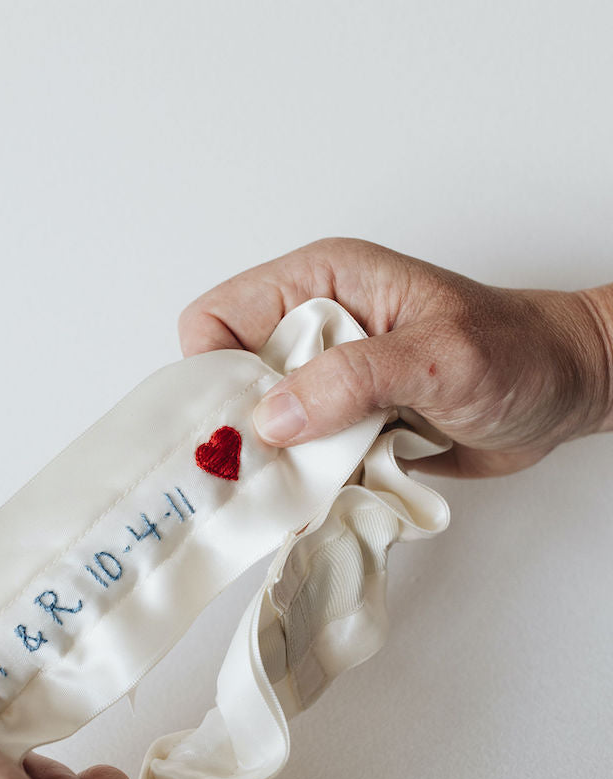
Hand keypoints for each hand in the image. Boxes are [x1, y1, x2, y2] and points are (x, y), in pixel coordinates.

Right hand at [179, 237, 612, 477]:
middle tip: (270, 471)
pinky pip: (298, 460)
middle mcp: (314, 330)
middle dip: (242, 431)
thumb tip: (274, 416)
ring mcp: (326, 381)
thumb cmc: (518, 352)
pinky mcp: (343, 425)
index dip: (215, 375)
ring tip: (312, 485)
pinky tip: (334, 492)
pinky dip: (307, 484)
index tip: (244, 425)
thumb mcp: (437, 357)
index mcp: (321, 283)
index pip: (216, 321)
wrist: (565, 392)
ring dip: (279, 465)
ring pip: (261, 430)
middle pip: (229, 384)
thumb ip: (353, 379)